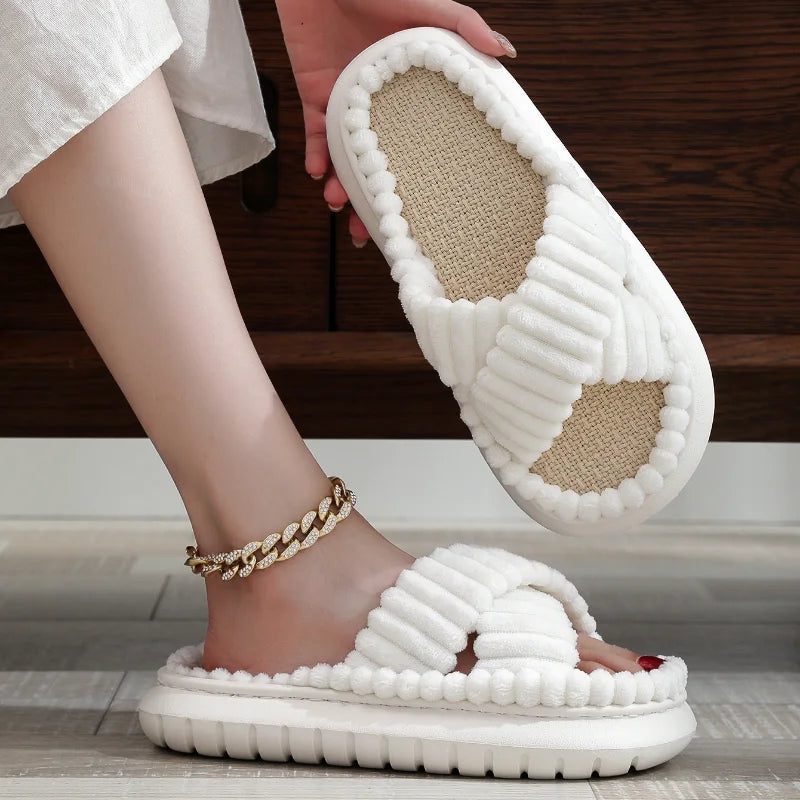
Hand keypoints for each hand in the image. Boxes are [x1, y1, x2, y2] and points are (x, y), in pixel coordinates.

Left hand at [275, 0, 515, 245]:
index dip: (419, 177)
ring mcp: (347, 105)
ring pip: (345, 160)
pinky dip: (314, 158)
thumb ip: (465, 27)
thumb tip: (508, 55)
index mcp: (409, 94)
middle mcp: (380, 106)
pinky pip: (313, 136)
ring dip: (342, 187)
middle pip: (380, 164)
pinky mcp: (314, 95)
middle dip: (375, 200)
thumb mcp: (428, 8)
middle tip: (372, 233)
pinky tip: (320, 175)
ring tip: (341, 208)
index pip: (417, 144)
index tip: (424, 208)